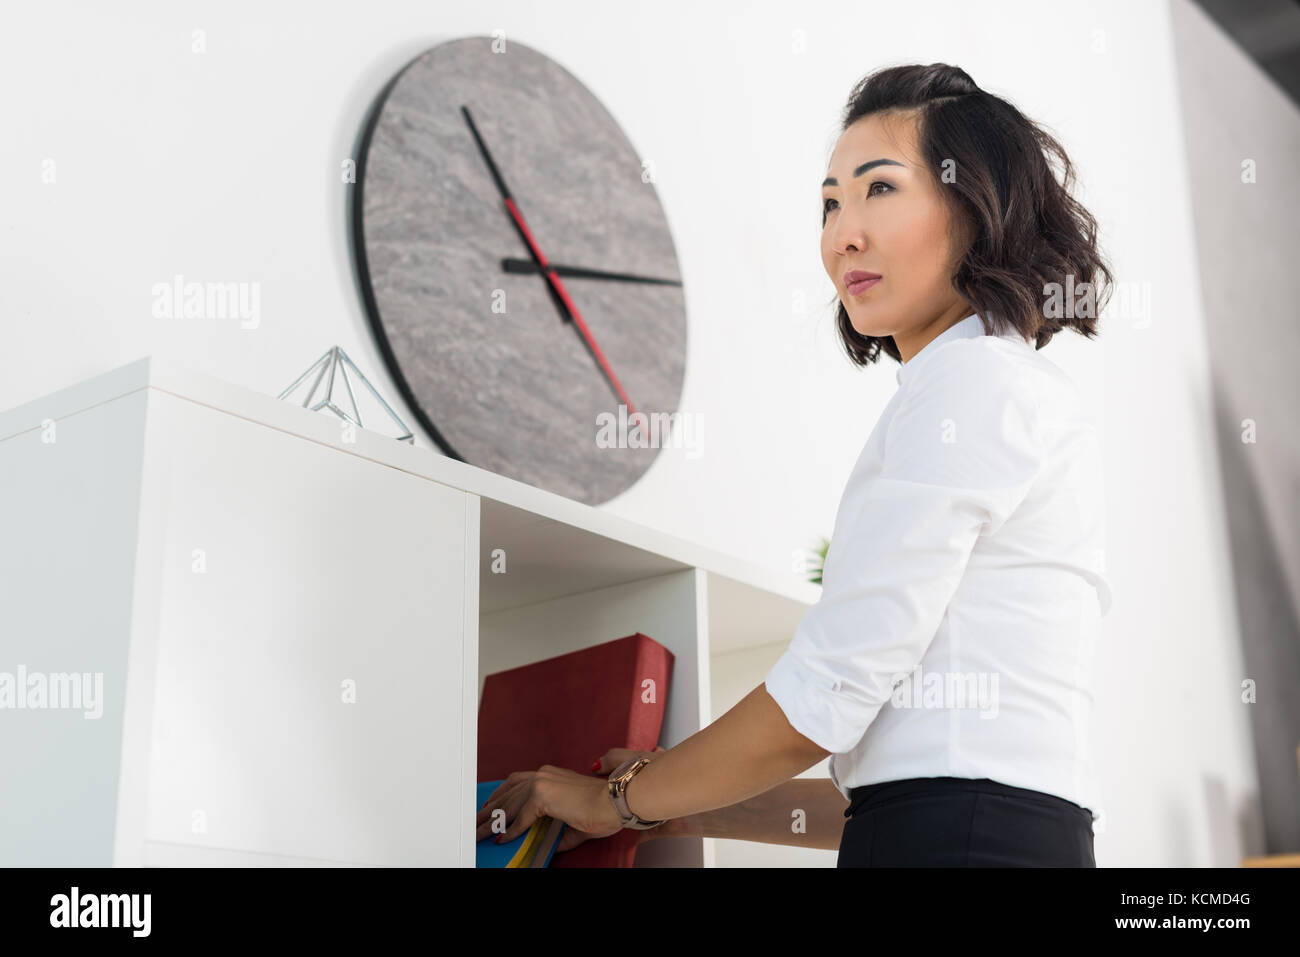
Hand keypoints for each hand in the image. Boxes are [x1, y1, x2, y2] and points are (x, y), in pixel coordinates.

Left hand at [475, 746, 673, 852]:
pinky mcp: (543, 794)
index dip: (500, 797)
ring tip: (480, 834)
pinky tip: (503, 839)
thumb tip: (548, 845)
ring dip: (492, 821)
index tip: (488, 809)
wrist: (616, 802)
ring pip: (508, 804)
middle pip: (507, 792)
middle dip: (489, 810)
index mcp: (551, 775)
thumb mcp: (576, 822)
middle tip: (475, 824)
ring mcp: (542, 782)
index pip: (516, 783)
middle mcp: (544, 774)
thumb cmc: (604, 809)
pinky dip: (511, 829)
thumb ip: (559, 832)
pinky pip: (521, 816)